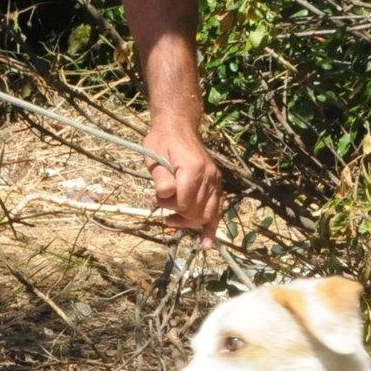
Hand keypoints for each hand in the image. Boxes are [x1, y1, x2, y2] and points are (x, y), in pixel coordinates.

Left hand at [143, 124, 222, 245]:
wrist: (178, 126)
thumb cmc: (162, 141)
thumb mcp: (153, 156)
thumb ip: (161, 178)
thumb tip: (166, 196)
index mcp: (193, 169)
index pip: (183, 203)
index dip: (169, 206)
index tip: (157, 198)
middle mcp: (208, 176)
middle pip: (195, 212)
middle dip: (178, 216)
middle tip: (164, 210)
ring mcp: (215, 180)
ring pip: (207, 215)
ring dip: (190, 223)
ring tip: (174, 221)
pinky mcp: (216, 184)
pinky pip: (217, 210)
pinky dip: (211, 228)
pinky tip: (206, 244)